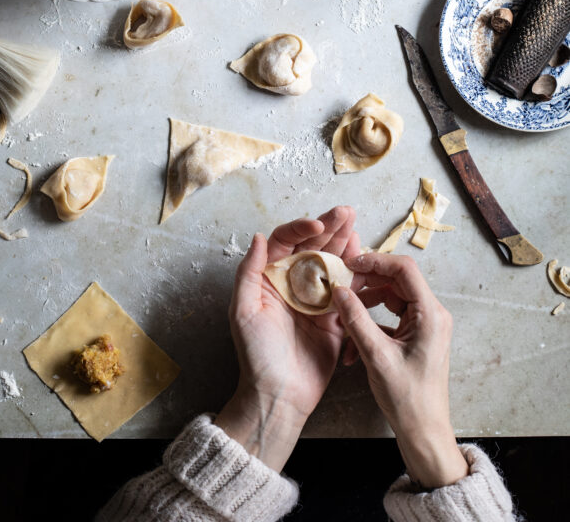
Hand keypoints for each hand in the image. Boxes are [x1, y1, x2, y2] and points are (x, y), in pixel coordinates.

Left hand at [215, 206, 360, 470]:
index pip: (286, 242)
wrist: (279, 395)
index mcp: (271, 278)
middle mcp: (293, 284)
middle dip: (329, 227)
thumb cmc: (256, 355)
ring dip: (344, 243)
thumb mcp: (243, 311)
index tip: (317, 224)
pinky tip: (364, 255)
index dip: (300, 228)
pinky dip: (356, 271)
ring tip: (355, 224)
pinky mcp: (335, 317)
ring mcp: (316, 299)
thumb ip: (249, 272)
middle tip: (346, 212)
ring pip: (332, 263)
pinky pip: (348, 289)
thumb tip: (259, 236)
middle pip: (313, 247)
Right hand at [333, 252, 467, 488]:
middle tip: (340, 290)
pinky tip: (352, 343)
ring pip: (390, 298)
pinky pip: (390, 317)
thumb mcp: (377, 356)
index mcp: (430, 314)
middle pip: (395, 281)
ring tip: (342, 321)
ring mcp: (424, 324)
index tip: (349, 265)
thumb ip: (356, 319)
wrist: (423, 431)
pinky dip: (370, 324)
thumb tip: (339, 290)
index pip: (404, 269)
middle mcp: (431, 314)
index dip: (375, 261)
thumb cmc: (407, 398)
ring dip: (364, 307)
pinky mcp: (415, 336)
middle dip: (365, 285)